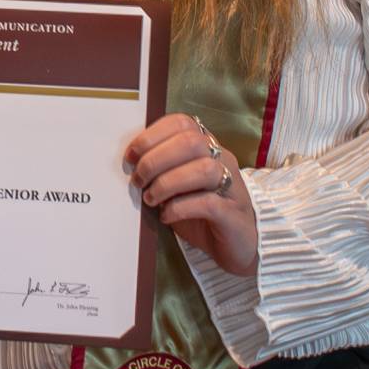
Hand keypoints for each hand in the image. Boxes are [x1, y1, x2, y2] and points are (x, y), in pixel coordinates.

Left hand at [126, 112, 260, 277]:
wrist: (240, 245)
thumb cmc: (204, 213)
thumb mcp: (180, 187)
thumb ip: (162, 171)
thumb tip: (129, 166)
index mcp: (208, 148)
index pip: (183, 124)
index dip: (152, 135)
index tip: (130, 156)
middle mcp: (223, 161)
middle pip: (191, 142)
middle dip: (155, 160)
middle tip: (138, 180)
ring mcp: (232, 186)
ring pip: (203, 169)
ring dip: (167, 183)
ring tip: (151, 199)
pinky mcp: (232, 214)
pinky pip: (208, 202)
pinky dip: (180, 207)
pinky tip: (166, 215)